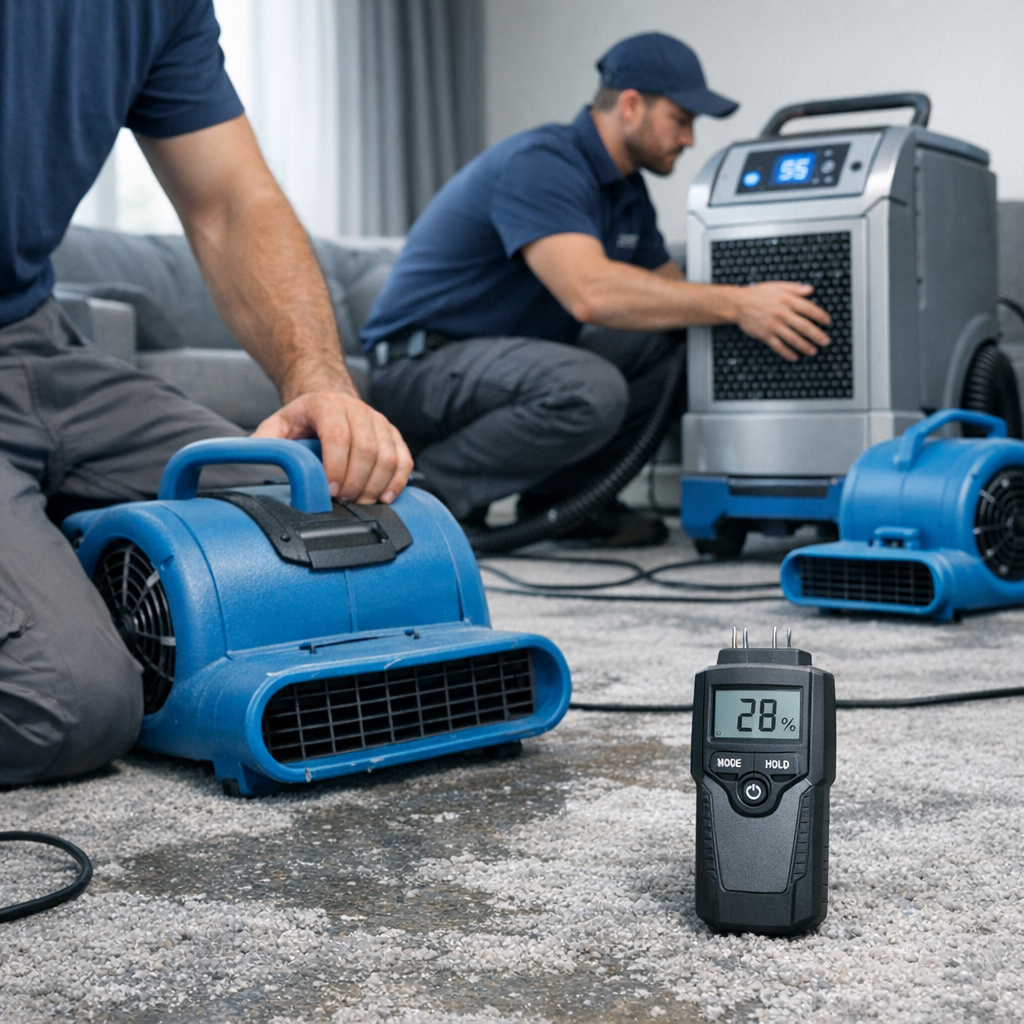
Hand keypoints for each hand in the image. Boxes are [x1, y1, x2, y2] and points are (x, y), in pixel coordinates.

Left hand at [254, 392, 412, 504]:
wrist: (329, 399)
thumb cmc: (303, 418)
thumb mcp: (278, 424)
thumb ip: (264, 442)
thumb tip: (248, 460)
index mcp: (327, 404)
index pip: (337, 436)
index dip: (336, 467)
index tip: (330, 491)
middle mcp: (358, 410)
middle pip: (366, 450)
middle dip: (356, 483)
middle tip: (344, 503)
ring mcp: (379, 421)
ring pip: (388, 457)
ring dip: (376, 486)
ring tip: (361, 503)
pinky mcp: (393, 434)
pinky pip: (404, 459)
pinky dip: (398, 482)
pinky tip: (385, 497)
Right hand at [732, 282, 831, 361]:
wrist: (738, 304)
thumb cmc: (758, 294)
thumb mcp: (778, 285)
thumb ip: (795, 288)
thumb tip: (811, 289)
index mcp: (787, 300)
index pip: (808, 309)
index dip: (820, 316)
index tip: (828, 322)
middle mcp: (781, 313)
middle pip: (803, 326)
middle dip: (816, 335)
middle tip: (826, 341)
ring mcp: (773, 325)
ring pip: (792, 338)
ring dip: (804, 346)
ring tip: (813, 351)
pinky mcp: (764, 335)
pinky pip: (778, 346)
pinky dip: (787, 353)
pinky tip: (794, 357)